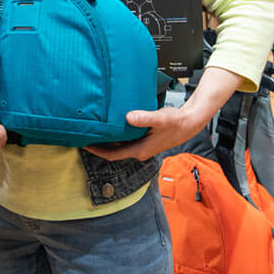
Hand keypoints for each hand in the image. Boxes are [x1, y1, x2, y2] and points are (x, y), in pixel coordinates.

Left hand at [83, 104, 207, 160]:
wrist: (190, 123)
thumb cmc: (177, 122)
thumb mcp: (160, 119)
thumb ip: (144, 118)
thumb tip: (129, 118)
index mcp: (140, 150)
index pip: (112, 155)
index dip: (96, 151)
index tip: (83, 144)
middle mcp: (139, 150)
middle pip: (113, 151)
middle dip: (98, 145)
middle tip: (84, 135)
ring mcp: (142, 146)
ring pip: (120, 145)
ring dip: (107, 139)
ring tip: (94, 130)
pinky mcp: (145, 139)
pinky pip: (126, 139)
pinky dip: (117, 134)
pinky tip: (112, 125)